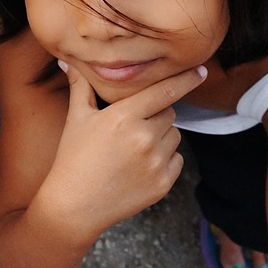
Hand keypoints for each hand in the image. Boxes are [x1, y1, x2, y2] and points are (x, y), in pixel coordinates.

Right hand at [43, 62, 205, 237]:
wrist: (74, 206)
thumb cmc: (73, 158)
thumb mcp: (76, 119)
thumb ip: (80, 86)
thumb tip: (67, 61)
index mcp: (124, 116)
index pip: (165, 90)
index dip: (185, 79)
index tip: (201, 71)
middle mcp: (144, 137)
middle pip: (169, 113)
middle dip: (156, 115)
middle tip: (132, 127)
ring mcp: (156, 162)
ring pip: (174, 136)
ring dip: (161, 137)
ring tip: (133, 149)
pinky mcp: (163, 183)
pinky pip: (177, 160)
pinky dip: (164, 160)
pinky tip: (139, 167)